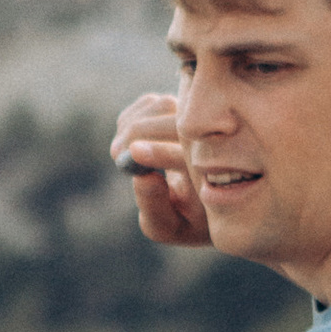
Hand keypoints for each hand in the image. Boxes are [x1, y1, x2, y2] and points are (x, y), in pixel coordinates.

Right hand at [109, 88, 209, 248]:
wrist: (212, 199)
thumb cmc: (188, 218)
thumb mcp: (170, 227)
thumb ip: (154, 207)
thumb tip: (142, 177)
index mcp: (212, 169)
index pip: (187, 153)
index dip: (158, 153)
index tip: (133, 155)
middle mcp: (209, 138)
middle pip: (170, 123)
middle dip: (134, 137)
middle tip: (118, 156)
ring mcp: (198, 118)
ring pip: (159, 107)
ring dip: (132, 126)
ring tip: (123, 154)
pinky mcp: (181, 107)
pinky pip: (149, 104)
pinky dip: (131, 119)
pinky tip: (130, 143)